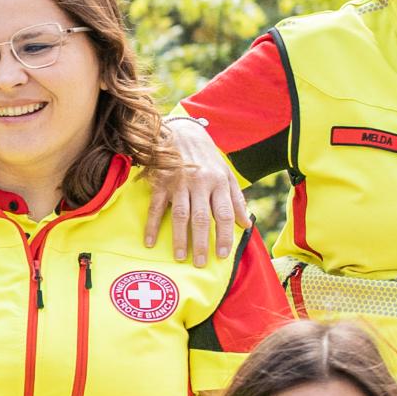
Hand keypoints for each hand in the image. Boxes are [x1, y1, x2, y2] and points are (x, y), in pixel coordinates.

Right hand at [142, 115, 247, 263]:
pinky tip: (150, 242)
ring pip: (180, 214)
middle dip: (202, 242)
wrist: (182, 132)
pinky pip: (156, 207)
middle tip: (201, 263)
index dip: (224, 235)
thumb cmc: (207, 158)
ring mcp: (179, 183)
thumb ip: (236, 199)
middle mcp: (200, 183)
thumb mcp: (226, 173)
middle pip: (202, 217)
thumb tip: (246, 224)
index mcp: (218, 182)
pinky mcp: (161, 182)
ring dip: (179, 238)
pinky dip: (152, 225)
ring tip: (179, 257)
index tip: (222, 255)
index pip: (224, 213)